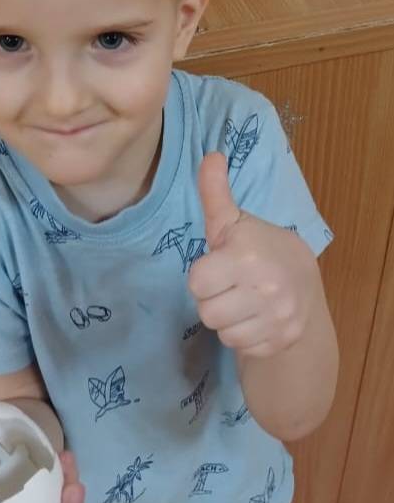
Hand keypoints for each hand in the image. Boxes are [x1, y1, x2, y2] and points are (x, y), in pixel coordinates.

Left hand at [188, 152, 319, 358]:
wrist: (304, 282)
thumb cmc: (259, 247)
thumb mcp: (235, 220)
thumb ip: (215, 193)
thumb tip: (210, 155)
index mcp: (247, 256)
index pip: (197, 282)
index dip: (204, 274)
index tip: (219, 266)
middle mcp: (265, 289)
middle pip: (206, 312)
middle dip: (213, 299)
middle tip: (230, 285)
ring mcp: (277, 318)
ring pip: (222, 332)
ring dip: (227, 319)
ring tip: (241, 301)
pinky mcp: (280, 340)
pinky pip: (240, 346)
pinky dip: (243, 335)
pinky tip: (254, 317)